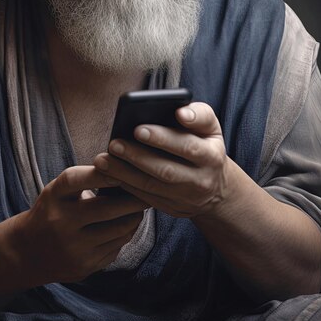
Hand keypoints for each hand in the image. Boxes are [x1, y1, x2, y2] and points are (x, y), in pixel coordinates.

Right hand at [9, 165, 147, 286]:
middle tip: (148, 189)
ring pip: (118, 230)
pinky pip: (116, 247)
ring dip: (135, 216)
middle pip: (107, 209)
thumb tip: (126, 173)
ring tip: (142, 206)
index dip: (103, 174)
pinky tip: (129, 224)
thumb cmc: (52, 210)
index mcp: (53, 197)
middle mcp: (61, 222)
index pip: (77, 179)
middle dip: (133, 199)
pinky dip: (127, 233)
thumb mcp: (59, 191)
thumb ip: (86, 181)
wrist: (28, 252)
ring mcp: (73, 247)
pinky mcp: (84, 266)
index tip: (124, 168)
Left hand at [93, 102, 228, 217]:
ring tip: (103, 159)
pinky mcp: (172, 209)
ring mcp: (185, 198)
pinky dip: (125, 185)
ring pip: (151, 186)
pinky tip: (109, 173)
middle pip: (166, 170)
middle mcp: (201, 181)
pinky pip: (145, 198)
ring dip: (124, 173)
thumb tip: (181, 112)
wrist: (217, 187)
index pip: (187, 146)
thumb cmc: (205, 145)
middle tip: (114, 144)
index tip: (138, 129)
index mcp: (211, 156)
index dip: (163, 138)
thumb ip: (198, 114)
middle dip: (137, 157)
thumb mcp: (211, 128)